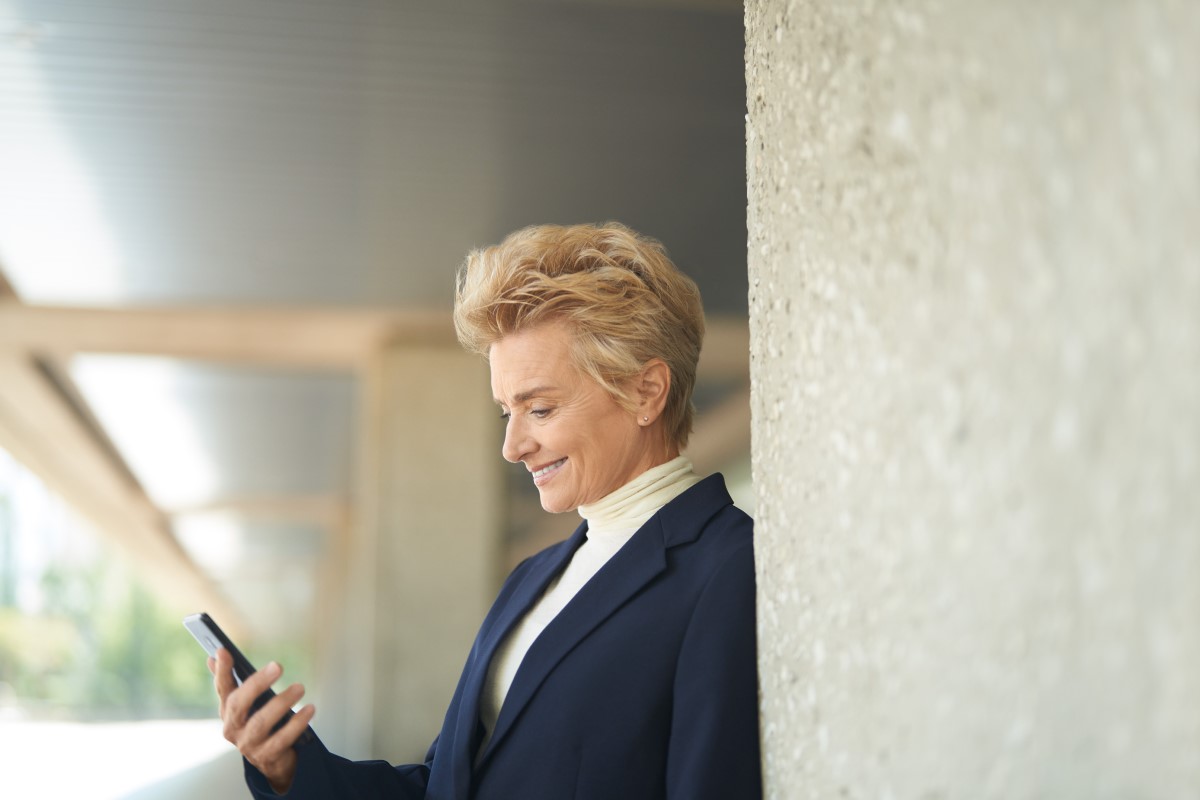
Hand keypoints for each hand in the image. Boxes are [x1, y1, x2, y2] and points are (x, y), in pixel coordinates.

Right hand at [209, 648, 315, 793]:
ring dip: (281, 703)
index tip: (224, 651)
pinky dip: (296, 724)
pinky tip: (309, 710)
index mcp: (227, 711)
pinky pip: (282, 739)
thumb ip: (233, 681)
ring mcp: (248, 744)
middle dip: (257, 684)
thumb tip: (215, 656)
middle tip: (278, 666)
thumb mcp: (247, 703)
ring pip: (261, 723)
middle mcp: (233, 728)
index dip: (222, 671)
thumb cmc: (259, 724)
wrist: (272, 760)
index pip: (222, 688)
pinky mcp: (266, 756)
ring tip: (299, 687)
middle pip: (239, 705)